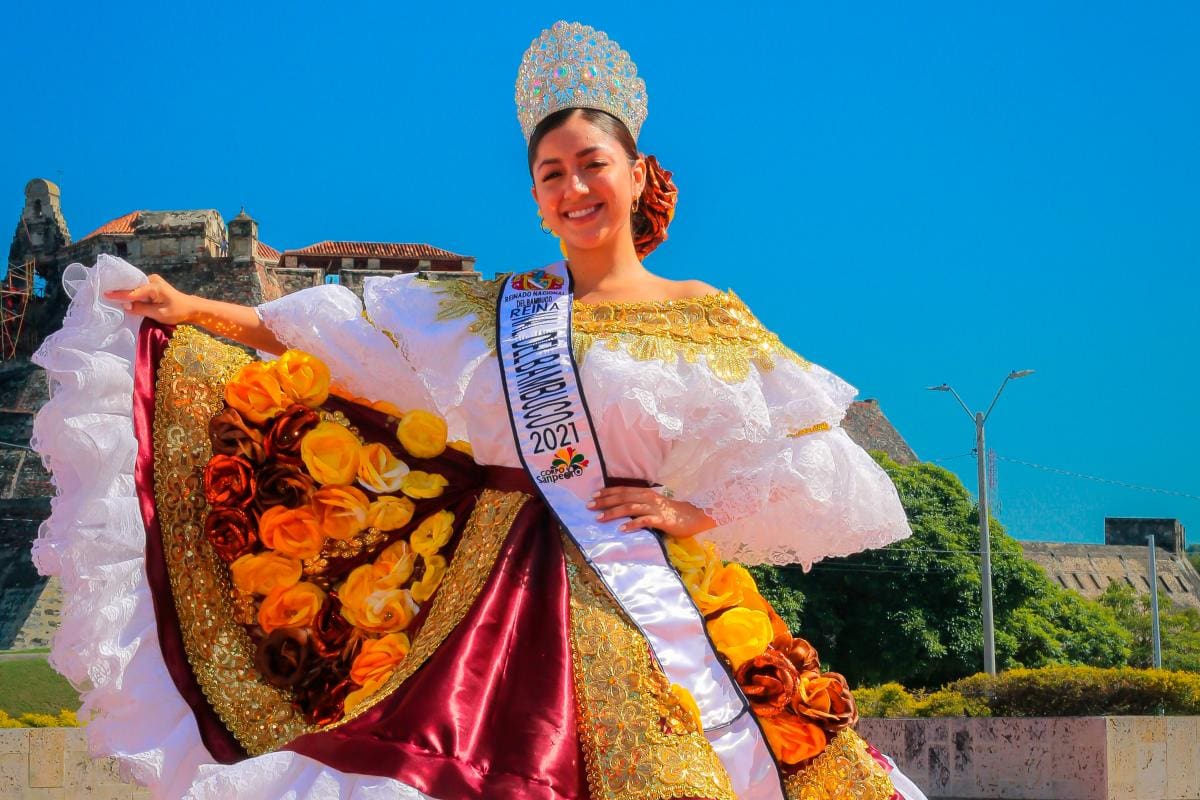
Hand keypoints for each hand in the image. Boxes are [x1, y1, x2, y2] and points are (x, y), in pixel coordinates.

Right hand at [104, 274, 195, 324]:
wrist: (190, 307)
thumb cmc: (177, 312)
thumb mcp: (159, 314)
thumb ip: (141, 309)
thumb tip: (125, 306)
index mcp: (154, 287)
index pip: (132, 292)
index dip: (119, 294)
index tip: (105, 294)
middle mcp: (152, 280)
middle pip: (132, 285)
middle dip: (119, 289)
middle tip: (103, 293)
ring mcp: (152, 280)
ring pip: (134, 286)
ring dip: (124, 290)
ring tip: (109, 294)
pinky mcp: (152, 284)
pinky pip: (138, 287)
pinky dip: (131, 292)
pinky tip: (122, 296)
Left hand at [587, 486, 716, 538]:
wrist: (694, 516)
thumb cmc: (672, 512)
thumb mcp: (654, 504)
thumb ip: (640, 504)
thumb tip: (622, 508)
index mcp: (646, 493)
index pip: (623, 490)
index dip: (607, 492)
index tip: (593, 495)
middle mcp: (648, 498)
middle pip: (622, 497)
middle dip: (604, 501)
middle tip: (589, 505)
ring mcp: (654, 508)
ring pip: (630, 508)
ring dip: (613, 512)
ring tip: (599, 518)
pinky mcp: (661, 519)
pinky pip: (644, 521)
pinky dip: (632, 524)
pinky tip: (621, 529)